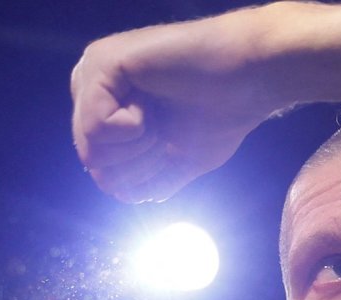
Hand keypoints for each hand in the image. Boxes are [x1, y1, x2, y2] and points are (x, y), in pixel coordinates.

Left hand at [70, 10, 285, 202]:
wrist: (249, 79)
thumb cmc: (220, 114)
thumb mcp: (177, 160)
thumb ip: (145, 179)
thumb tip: (121, 194)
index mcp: (107, 110)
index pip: (102, 171)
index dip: (141, 177)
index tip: (168, 146)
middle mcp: (91, 89)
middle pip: (93, 164)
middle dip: (140, 166)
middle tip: (165, 133)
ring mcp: (93, 72)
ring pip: (91, 150)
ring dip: (138, 147)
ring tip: (158, 116)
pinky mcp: (101, 63)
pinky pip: (97, 127)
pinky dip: (133, 128)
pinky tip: (151, 101)